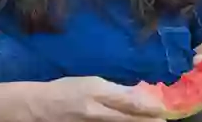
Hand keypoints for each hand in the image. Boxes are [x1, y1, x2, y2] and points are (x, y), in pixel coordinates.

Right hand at [35, 76, 166, 121]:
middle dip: (148, 120)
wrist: (38, 109)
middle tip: (164, 121)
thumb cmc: (66, 91)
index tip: (163, 109)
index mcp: (97, 95)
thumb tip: (140, 93)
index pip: (129, 103)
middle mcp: (96, 113)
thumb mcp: (92, 83)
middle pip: (127, 119)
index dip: (149, 107)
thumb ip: (116, 90)